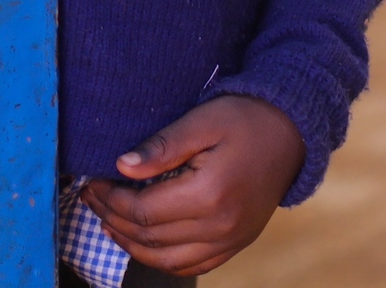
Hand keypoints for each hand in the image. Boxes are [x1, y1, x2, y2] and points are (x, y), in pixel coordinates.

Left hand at [80, 95, 305, 277]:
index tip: (94, 184)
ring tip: (109, 223)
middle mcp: (220, 226)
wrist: (292, 132)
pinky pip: (192, 266)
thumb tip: (121, 166)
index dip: (112, 201)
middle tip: (92, 199)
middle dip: (113, 219)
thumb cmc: (245, 119)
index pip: (144, 211)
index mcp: (209, 194)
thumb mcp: (202, 120)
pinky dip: (162, 260)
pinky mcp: (236, 243)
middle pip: (150, 237)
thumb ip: (162, 146)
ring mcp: (231, 240)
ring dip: (131, 245)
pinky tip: (143, 243)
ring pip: (167, 260)